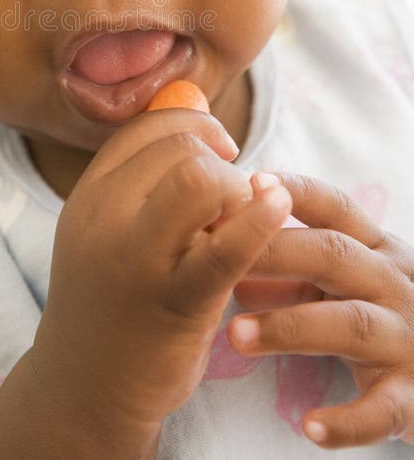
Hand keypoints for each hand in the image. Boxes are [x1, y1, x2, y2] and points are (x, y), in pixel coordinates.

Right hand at [31, 108, 291, 441]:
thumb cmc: (113, 294)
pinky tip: (274, 207)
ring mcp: (135, 260)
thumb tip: (191, 96)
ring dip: (236, 187)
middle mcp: (103, 218)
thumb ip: (147, 165)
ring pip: (199, 179)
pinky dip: (259, 217)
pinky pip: (226, 246)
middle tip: (233, 194)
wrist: (85, 384)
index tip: (220, 153)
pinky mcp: (173, 301)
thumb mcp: (112, 224)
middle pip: (180, 146)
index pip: (148, 126)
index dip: (195, 125)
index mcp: (90, 193)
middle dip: (221, 159)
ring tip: (240, 213)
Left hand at [228, 172, 413, 448]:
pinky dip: (348, 420)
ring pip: (350, 323)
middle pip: (334, 255)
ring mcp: (407, 338)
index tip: (252, 180)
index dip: (297, 191)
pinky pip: (382, 409)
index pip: (337, 208)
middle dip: (274, 251)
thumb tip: (228, 262)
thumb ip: (291, 272)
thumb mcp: (342, 285)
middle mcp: (394, 284)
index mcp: (376, 250)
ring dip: (289, 326)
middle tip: (215, 255)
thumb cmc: (380, 317)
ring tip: (234, 335)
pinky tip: (309, 428)